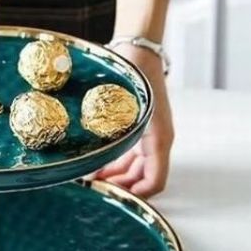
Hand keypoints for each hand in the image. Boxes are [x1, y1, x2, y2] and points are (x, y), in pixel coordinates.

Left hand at [95, 44, 174, 197]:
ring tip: (91, 179)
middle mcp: (156, 141)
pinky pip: (129, 154)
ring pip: (134, 167)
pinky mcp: (137, 128)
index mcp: (159, 140)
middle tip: (94, 189)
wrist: (137, 52)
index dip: (136, 195)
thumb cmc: (135, 80)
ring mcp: (147, 134)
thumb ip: (112, 148)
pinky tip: (95, 165)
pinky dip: (114, 163)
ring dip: (115, 176)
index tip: (111, 197)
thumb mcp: (125, 118)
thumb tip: (91, 175)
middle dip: (120, 186)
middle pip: (142, 178)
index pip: (155, 182)